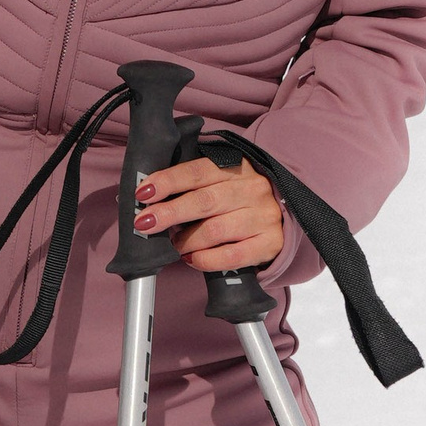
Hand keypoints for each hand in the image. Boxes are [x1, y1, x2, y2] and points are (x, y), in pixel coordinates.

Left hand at [133, 151, 287, 271]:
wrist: (282, 214)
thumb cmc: (238, 197)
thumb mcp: (219, 180)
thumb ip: (189, 185)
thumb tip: (146, 198)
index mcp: (236, 166)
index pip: (197, 171)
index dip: (168, 181)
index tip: (143, 193)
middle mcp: (252, 188)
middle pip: (204, 201)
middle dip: (169, 213)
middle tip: (144, 223)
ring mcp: (264, 216)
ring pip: (216, 230)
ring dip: (186, 240)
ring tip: (173, 244)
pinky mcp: (270, 242)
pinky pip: (232, 256)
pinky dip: (206, 259)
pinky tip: (192, 258)